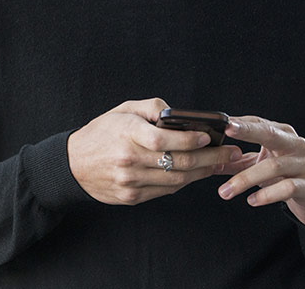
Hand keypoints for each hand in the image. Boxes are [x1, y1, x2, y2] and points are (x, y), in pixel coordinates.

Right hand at [67, 98, 242, 205]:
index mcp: (126, 134)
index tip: (210, 137)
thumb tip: (179, 114)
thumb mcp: (121, 110)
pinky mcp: (132, 197)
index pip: (164, 139)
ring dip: (203, 172)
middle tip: (231, 153)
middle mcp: (128, 159)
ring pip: (177, 179)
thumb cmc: (100, 133)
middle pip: (178, 162)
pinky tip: (196, 173)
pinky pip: (166, 190)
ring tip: (221, 164)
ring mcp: (130, 181)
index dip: (191, 139)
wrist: (73, 164)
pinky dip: (184, 181)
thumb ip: (151, 108)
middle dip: (211, 158)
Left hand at [217, 116, 304, 226]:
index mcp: (282, 134)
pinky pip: (287, 188)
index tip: (221, 121)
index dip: (240, 122)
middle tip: (227, 130)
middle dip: (247, 131)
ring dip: (245, 179)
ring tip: (225, 191)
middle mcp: (296, 145)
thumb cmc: (285, 175)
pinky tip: (251, 200)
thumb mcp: (260, 164)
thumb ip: (235, 161)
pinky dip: (266, 194)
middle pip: (270, 134)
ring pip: (273, 166)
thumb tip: (206, 160)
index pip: (259, 122)